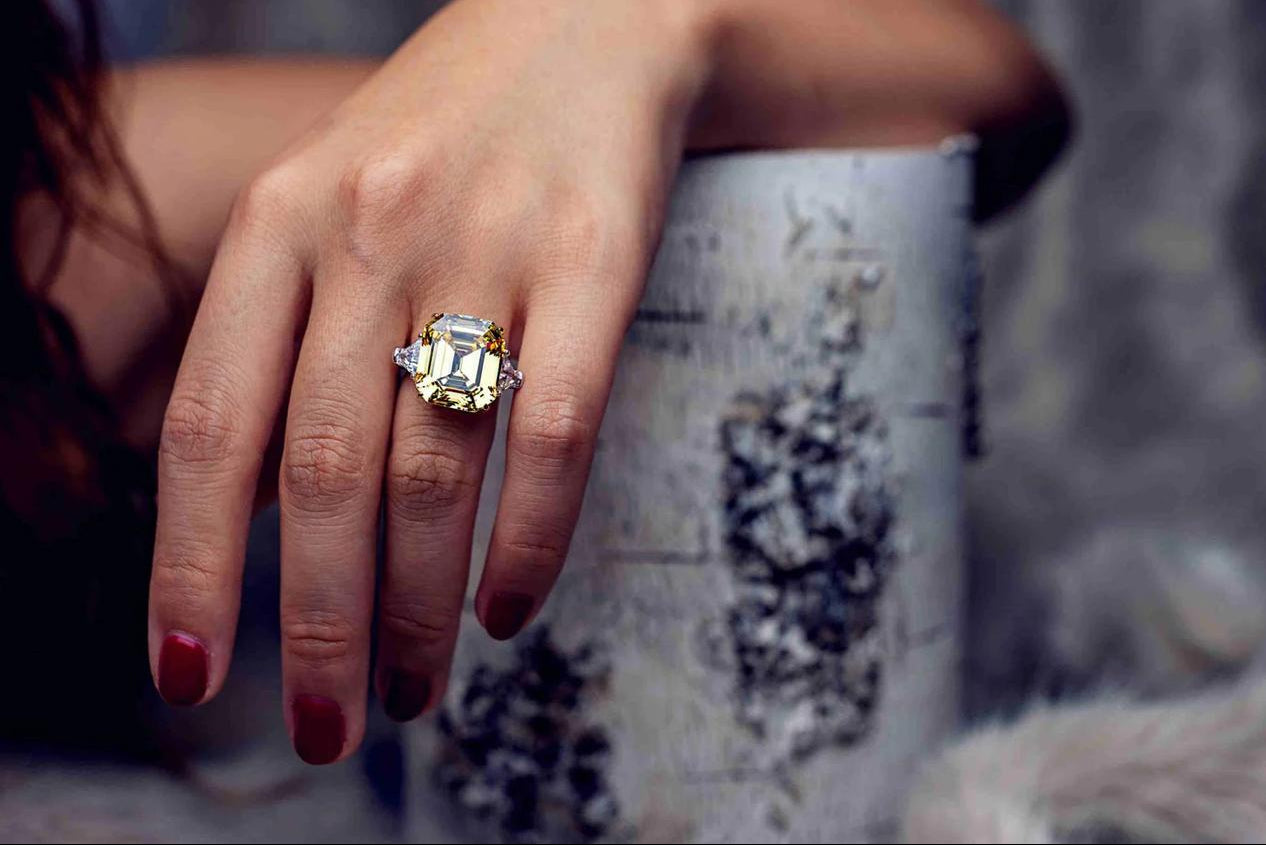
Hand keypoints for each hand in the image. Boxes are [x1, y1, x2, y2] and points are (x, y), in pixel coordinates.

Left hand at [148, 0, 710, 762]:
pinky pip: (554, 430)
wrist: (588, 19)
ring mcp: (484, 244)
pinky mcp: (595, 258)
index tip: (192, 678)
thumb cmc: (449, 132)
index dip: (190, 567)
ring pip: (435, 467)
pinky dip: (529, 540)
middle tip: (326, 728)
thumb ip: (285, 335)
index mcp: (281, 226)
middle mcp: (368, 236)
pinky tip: (509, 607)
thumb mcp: (328, 201)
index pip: (211, 427)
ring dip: (418, 607)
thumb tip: (255, 517)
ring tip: (415, 689)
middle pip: (323, 471)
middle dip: (315, 628)